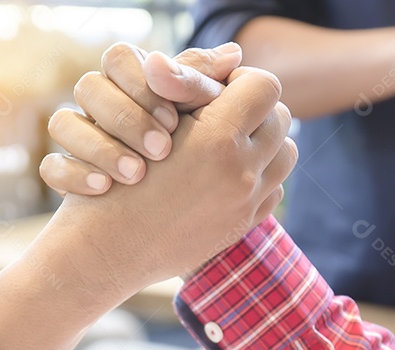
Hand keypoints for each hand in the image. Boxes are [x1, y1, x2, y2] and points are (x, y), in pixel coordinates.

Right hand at [41, 42, 242, 195]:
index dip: (144, 84)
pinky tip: (105, 189)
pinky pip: (51, 167)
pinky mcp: (65, 175)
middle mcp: (98, 108)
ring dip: (101, 147)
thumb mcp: (208, 125)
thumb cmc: (192, 166)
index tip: (176, 120)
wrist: (160, 229)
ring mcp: (77, 142)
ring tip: (137, 175)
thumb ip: (209, 90)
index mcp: (130, 85)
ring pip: (62, 122)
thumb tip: (233, 56)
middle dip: (128, 118)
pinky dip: (75, 177)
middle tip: (162, 150)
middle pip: (88, 86)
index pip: (119, 58)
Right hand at [51, 66, 296, 290]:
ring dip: (264, 142)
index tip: (217, 90)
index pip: (265, 85)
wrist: (107, 248)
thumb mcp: (148, 117)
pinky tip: (226, 174)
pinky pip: (275, 189)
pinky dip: (259, 177)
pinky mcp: (243, 226)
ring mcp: (246, 203)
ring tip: (230, 142)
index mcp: (218, 139)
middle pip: (281, 118)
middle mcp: (241, 173)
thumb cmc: (116, 177)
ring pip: (286, 154)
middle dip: (255, 110)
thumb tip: (234, 54)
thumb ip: (192, 81)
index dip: (241, 80)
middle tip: (222, 113)